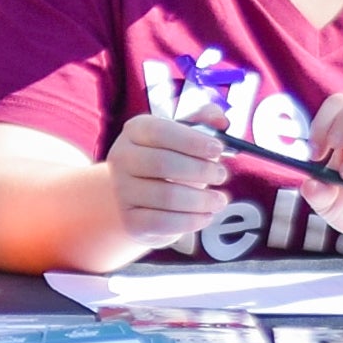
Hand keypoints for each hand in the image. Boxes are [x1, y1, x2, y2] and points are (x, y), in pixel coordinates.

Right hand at [108, 112, 232, 249]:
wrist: (137, 201)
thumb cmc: (168, 163)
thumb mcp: (183, 138)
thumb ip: (204, 123)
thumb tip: (221, 119)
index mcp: (135, 131)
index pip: (160, 131)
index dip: (192, 140)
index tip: (218, 149)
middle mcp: (121, 158)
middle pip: (163, 163)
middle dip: (200, 170)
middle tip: (222, 175)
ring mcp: (121, 191)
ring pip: (167, 196)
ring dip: (202, 200)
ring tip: (220, 200)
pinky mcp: (129, 221)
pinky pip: (164, 222)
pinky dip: (191, 220)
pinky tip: (206, 216)